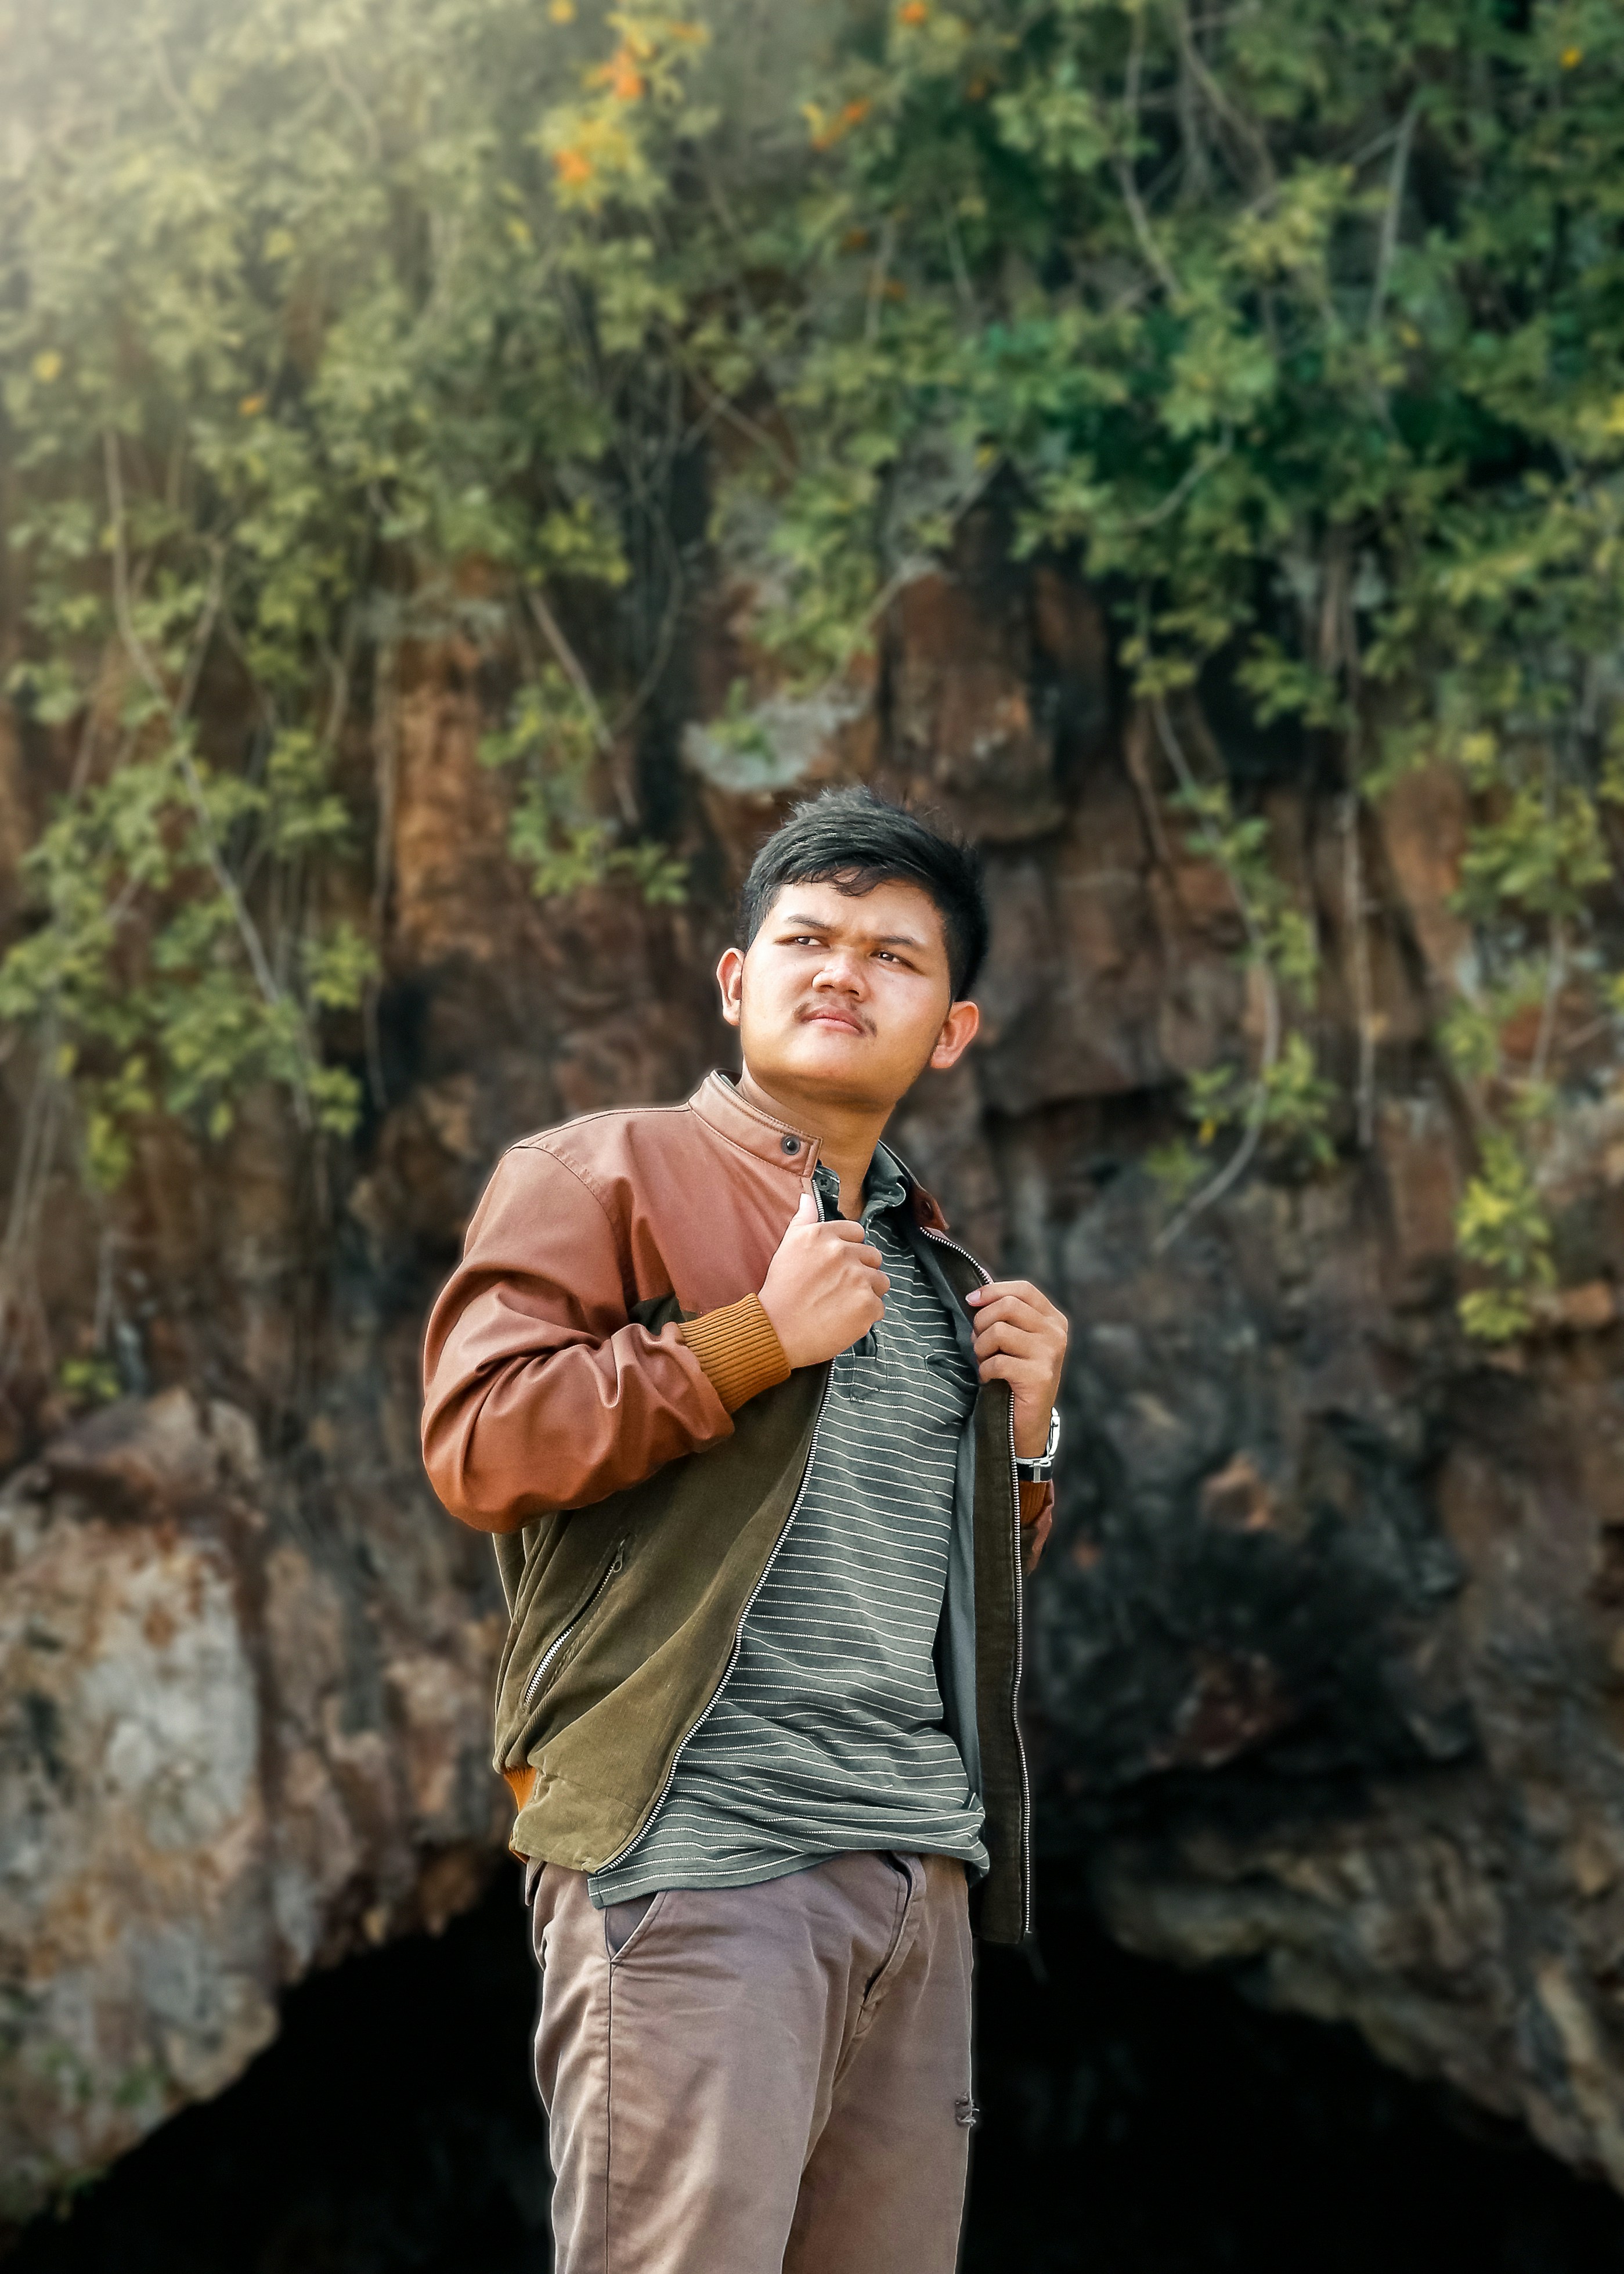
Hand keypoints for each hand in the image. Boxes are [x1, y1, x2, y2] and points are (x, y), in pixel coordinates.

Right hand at [759, 1192, 888, 1369]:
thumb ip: (803, 1219)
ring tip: (842, 1305)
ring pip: (880, 1282)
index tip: (836, 1267)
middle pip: (873, 1256)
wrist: (775, 1331)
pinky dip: (865, 1316)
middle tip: (838, 1289)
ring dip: (866, 1293)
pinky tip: (844, 1320)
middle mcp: (842, 1252)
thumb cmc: (780, 1290)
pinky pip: (879, 1307)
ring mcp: (857, 1279)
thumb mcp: (787, 1246)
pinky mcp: (867, 1305)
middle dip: (861, 1271)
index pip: (857, 1233)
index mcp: (823, 1235)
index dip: (849, 1251)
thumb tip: (808, 1197)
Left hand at [965, 1279, 1067, 1461]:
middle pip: (1008, 1306)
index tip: (971, 1301)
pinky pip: (997, 1361)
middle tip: (979, 1343)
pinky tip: (989, 1379)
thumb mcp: (1015, 1340)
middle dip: (981, 1322)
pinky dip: (985, 1370)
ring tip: (985, 1361)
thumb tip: (976, 1296)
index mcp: (1053, 1319)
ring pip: (998, 1331)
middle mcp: (1056, 1333)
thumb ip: (1005, 1316)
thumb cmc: (1014, 1376)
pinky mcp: (1039, 1376)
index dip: (992, 1290)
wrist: (1027, 1422)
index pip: (1023, 1289)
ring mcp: (1050, 1354)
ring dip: (981, 1348)